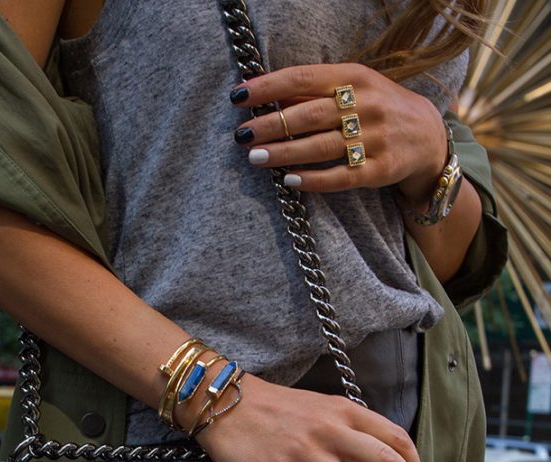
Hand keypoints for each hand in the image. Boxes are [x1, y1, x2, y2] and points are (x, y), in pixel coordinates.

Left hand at [230, 63, 447, 204]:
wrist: (427, 135)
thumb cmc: (377, 108)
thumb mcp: (354, 87)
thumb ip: (316, 91)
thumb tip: (269, 97)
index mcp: (354, 77)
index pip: (303, 78)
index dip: (268, 87)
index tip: (239, 96)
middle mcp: (365, 105)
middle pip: (308, 115)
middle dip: (270, 125)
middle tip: (242, 135)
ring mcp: (374, 138)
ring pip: (320, 147)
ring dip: (284, 153)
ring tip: (255, 158)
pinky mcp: (380, 169)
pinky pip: (341, 177)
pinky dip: (313, 180)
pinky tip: (289, 180)